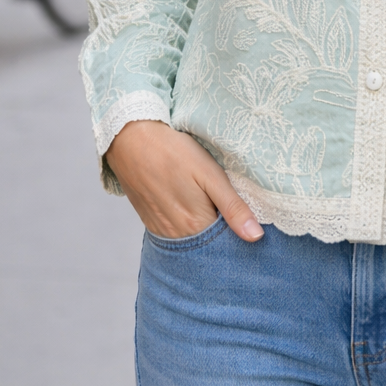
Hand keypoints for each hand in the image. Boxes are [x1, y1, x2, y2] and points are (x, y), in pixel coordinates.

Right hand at [105, 120, 263, 243]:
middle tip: (230, 211)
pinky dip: (187, 228)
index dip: (239, 233)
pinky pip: (175, 235)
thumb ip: (233, 207)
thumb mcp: (210, 174)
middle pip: (208, 245)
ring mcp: (161, 231)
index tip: (247, 220)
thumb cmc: (174, 152)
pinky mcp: (150, 223)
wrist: (130, 140)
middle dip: (222, 235)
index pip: (226, 244)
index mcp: (196, 225)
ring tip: (210, 207)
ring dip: (204, 231)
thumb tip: (256, 237)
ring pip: (191, 241)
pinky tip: (191, 210)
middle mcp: (177, 236)